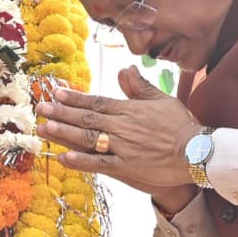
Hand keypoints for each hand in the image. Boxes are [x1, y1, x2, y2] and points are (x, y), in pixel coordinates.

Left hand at [36, 66, 201, 193]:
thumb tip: (124, 69)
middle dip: (61, 112)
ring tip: (45, 127)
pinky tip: (63, 157)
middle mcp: (121, 127)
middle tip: (40, 108)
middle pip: (86, 118)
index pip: (96, 101)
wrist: (197, 152)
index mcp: (128, 110)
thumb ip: (139, 86)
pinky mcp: (126, 167)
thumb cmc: (181, 125)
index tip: (56, 92)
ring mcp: (122, 147)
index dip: (74, 97)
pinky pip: (99, 164)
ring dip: (64, 133)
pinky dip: (80, 161)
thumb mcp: (162, 99)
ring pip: (87, 139)